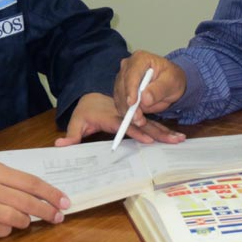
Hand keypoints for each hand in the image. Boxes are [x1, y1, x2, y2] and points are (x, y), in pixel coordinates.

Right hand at [0, 160, 69, 237]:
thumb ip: (9, 178)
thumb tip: (38, 192)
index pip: (30, 182)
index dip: (50, 193)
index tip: (64, 201)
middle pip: (26, 202)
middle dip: (47, 211)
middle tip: (59, 217)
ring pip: (13, 219)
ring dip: (27, 222)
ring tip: (29, 221)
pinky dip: (8, 231)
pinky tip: (8, 227)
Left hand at [54, 92, 185, 146]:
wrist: (92, 97)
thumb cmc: (85, 110)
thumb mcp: (76, 120)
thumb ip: (72, 134)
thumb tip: (61, 144)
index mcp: (111, 115)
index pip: (125, 123)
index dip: (136, 131)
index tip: (148, 139)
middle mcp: (125, 113)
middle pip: (144, 122)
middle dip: (160, 131)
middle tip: (175, 139)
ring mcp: (132, 114)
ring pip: (150, 122)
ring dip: (165, 131)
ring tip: (180, 139)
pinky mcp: (136, 116)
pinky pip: (151, 123)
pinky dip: (163, 129)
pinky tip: (174, 137)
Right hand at [113, 50, 186, 126]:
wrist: (169, 82)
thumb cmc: (172, 78)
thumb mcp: (171, 82)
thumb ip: (159, 90)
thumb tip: (145, 99)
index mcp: (140, 58)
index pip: (131, 75)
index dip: (130, 90)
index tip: (132, 104)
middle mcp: (128, 66)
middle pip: (122, 86)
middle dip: (129, 104)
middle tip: (138, 119)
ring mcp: (122, 77)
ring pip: (119, 96)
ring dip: (127, 110)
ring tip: (140, 121)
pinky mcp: (120, 88)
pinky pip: (120, 102)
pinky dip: (126, 111)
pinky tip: (136, 118)